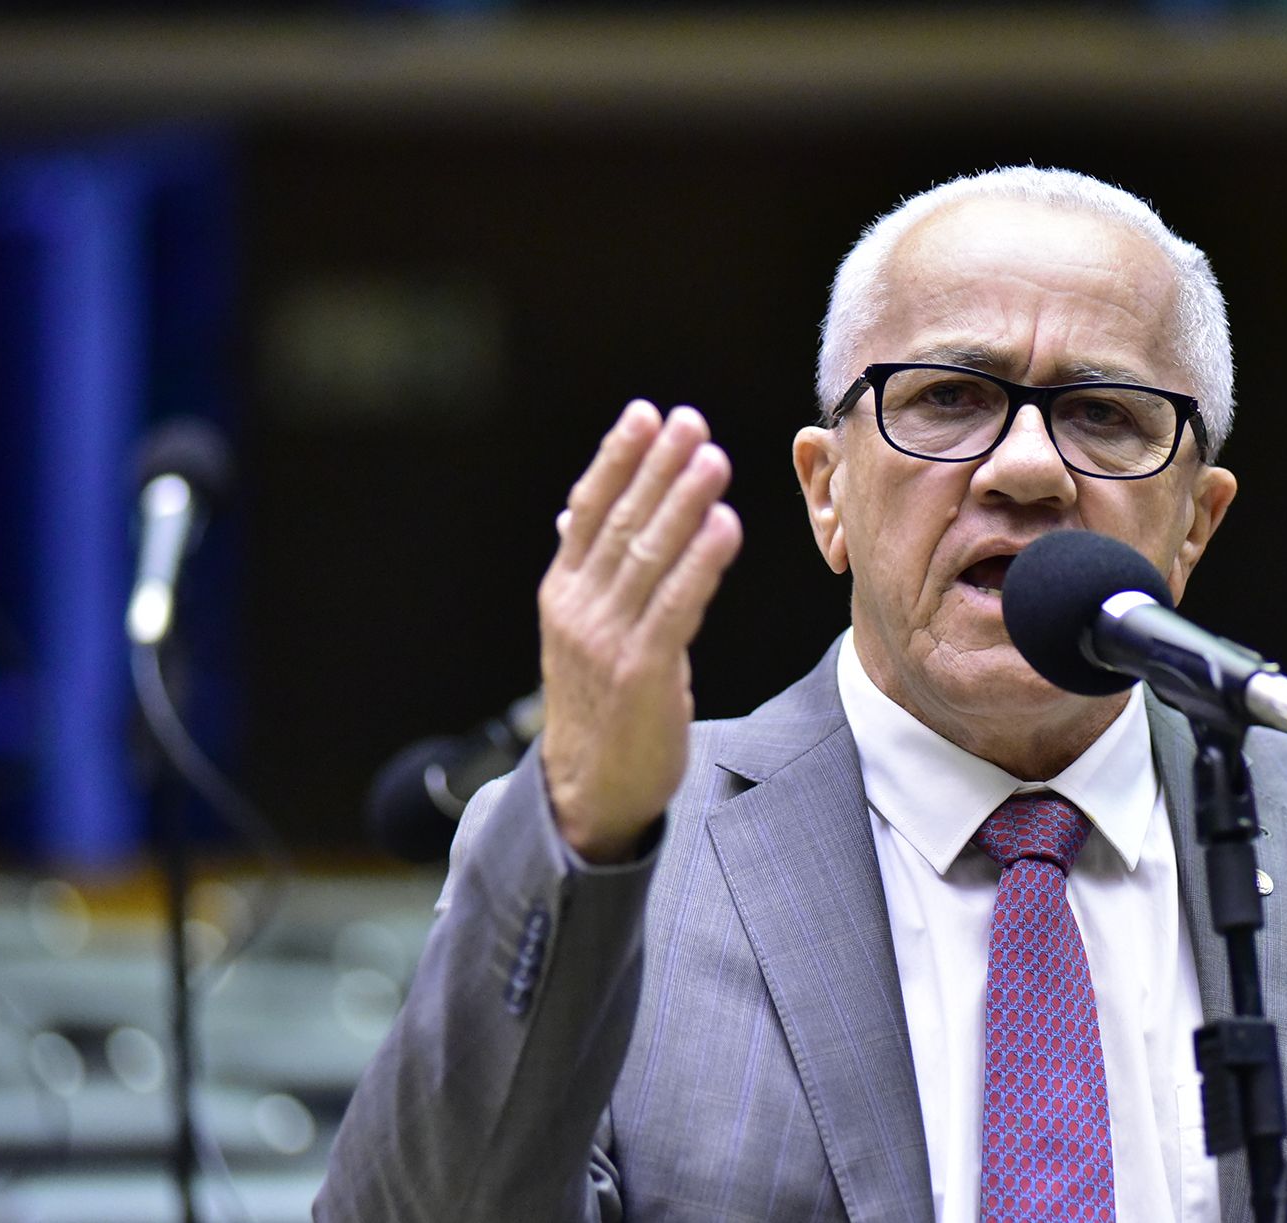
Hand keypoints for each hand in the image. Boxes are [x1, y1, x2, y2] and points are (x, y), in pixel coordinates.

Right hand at [537, 401, 742, 862]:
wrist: (587, 791)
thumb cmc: (597, 705)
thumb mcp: (581, 631)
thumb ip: (588, 572)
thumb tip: (576, 510)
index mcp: (562, 591)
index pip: (588, 508)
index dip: (617, 458)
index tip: (645, 414)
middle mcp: (578, 608)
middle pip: (621, 521)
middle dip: (658, 466)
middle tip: (690, 421)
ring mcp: (607, 640)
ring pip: (649, 556)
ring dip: (684, 502)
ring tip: (713, 458)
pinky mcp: (642, 673)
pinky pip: (675, 605)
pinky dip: (701, 563)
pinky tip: (724, 527)